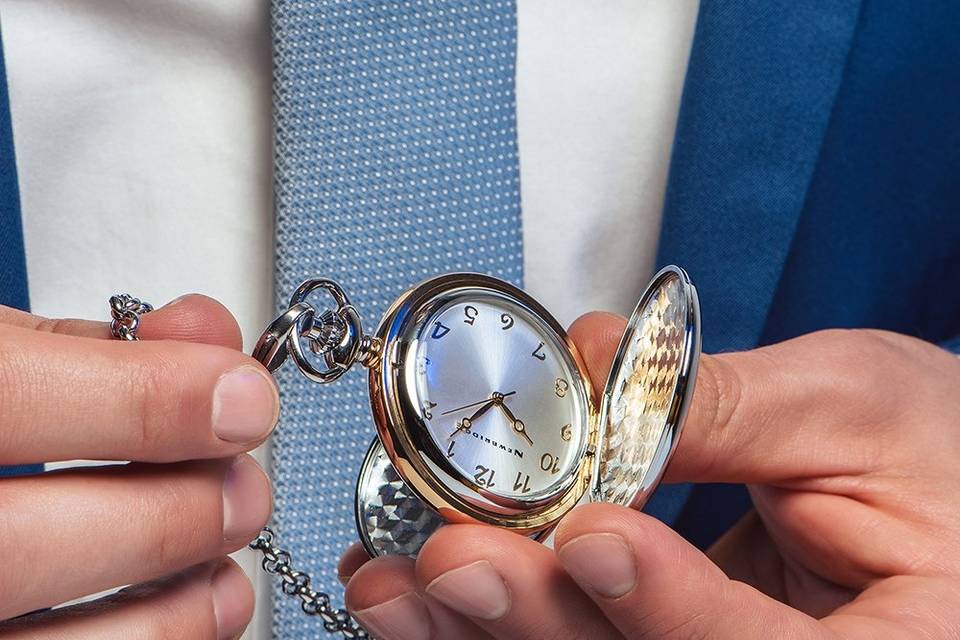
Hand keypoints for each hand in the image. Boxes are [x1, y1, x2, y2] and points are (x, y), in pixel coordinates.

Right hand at [0, 295, 276, 638]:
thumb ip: (90, 350)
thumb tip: (209, 339)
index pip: (14, 399)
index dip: (148, 403)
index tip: (242, 399)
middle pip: (21, 542)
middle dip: (167, 515)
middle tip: (243, 490)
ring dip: (166, 611)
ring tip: (225, 568)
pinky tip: (181, 609)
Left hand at [338, 312, 959, 639]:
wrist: (942, 478)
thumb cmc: (939, 445)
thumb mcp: (856, 406)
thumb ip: (726, 403)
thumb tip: (591, 365)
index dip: (670, 606)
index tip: (591, 537)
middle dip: (540, 622)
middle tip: (448, 563)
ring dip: (489, 633)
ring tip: (396, 584)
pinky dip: (504, 619)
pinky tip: (425, 598)